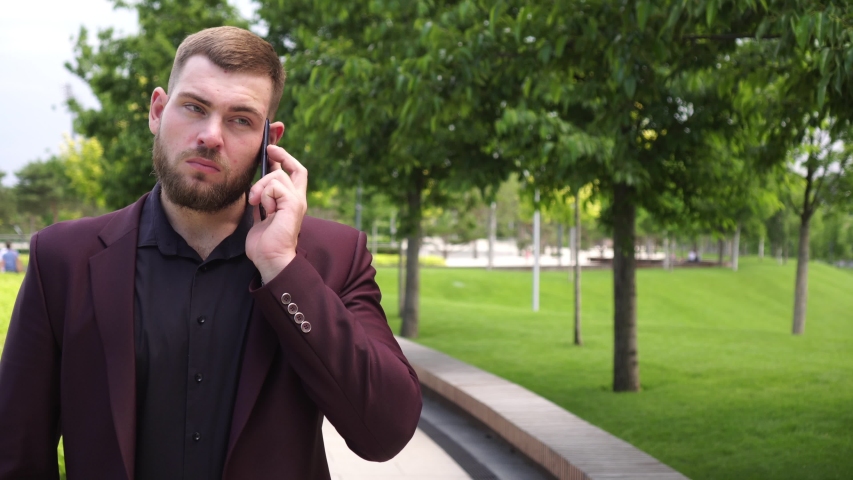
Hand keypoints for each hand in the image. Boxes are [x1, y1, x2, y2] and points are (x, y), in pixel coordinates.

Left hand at [246, 144, 307, 282]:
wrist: (270, 259)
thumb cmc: (264, 243)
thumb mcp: (260, 215)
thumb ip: (262, 200)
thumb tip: (256, 186)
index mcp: (291, 202)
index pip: (294, 174)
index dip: (285, 159)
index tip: (272, 149)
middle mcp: (298, 200)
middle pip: (296, 168)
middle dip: (281, 156)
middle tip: (268, 150)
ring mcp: (297, 202)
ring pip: (278, 177)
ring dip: (261, 187)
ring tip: (255, 202)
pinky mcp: (293, 205)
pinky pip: (275, 187)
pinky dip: (264, 195)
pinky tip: (263, 209)